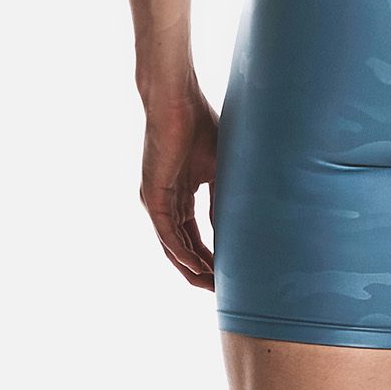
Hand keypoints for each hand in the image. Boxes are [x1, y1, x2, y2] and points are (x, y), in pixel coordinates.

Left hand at [140, 91, 219, 289]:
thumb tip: (238, 225)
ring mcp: (157, 200)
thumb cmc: (200, 124)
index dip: (210, 256)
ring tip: (211, 286)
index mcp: (180, 195)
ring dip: (191, 268)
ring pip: (173, 246)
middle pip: (182, 248)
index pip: (193, 236)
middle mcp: (165, 202)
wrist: (177, 99)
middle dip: (201, 270)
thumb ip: (223, 197)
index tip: (228, 274)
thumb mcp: (219, 168)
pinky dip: (181, 252)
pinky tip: (197, 266)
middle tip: (221, 290)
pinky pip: (166, 233)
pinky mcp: (152, 195)